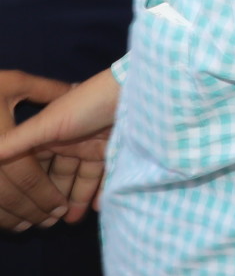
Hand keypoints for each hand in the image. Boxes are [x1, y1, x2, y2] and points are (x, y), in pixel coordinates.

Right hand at [0, 69, 118, 224]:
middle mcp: (69, 140)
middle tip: (48, 223)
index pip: (34, 166)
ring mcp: (92, 145)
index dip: (29, 187)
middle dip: (52, 198)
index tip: (25, 211)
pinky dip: (101, 191)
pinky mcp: (114, 150)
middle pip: (58, 175)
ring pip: (81, 177)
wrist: (132, 93)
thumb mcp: (46, 122)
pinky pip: (105, 175)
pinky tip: (96, 208)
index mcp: (48, 133)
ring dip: (76, 199)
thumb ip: (19, 141)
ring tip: (70, 221)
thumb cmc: (85, 104)